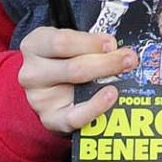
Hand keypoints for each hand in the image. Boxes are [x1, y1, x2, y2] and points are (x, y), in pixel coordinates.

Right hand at [17, 26, 134, 134]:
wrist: (50, 89)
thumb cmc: (65, 59)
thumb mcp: (71, 44)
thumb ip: (89, 43)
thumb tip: (116, 48)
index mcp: (35, 45)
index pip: (61, 41)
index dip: (90, 42)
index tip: (111, 43)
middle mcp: (32, 71)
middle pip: (73, 66)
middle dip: (107, 61)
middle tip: (129, 58)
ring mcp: (38, 98)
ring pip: (75, 84)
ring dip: (106, 76)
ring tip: (125, 73)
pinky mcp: (50, 119)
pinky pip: (74, 116)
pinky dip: (96, 106)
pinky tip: (111, 95)